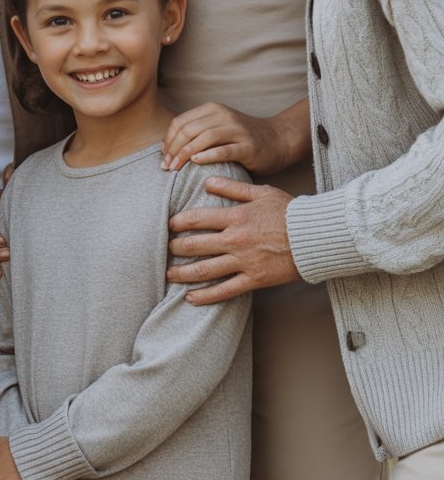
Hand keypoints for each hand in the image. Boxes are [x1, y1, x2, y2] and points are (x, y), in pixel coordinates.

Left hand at [161, 98, 309, 175]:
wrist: (279, 139)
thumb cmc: (243, 138)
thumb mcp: (219, 128)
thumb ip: (197, 132)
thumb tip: (168, 148)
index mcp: (213, 110)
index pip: (180, 122)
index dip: (168, 140)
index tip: (163, 157)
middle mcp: (224, 116)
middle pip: (189, 130)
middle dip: (173, 149)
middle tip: (166, 167)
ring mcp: (237, 130)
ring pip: (203, 138)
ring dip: (185, 154)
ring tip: (175, 169)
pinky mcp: (248, 147)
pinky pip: (223, 150)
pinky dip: (207, 156)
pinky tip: (195, 163)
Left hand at [167, 177, 299, 301]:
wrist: (314, 237)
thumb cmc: (289, 212)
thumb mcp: (261, 193)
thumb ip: (233, 188)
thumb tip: (208, 181)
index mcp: (236, 217)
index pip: (197, 219)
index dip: (178, 222)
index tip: (168, 225)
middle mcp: (235, 240)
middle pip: (195, 245)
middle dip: (175, 248)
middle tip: (165, 249)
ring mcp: (244, 261)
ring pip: (205, 270)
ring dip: (183, 273)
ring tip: (169, 274)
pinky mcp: (254, 279)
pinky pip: (225, 290)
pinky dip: (206, 296)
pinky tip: (191, 298)